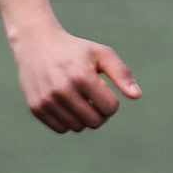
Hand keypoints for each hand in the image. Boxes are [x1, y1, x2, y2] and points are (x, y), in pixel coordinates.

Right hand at [13, 23, 140, 133]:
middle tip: (93, 99)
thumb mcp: (101, 54)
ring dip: (83, 117)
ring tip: (79, 100)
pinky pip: (61, 129)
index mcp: (82, 76)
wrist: (36, 43)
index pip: (110, 108)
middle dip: (99, 113)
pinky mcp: (36, 108)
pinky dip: (67, 121)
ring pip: (77, 127)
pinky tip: (65, 105)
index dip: (111, 102)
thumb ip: (121, 74)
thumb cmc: (75, 50)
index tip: (104, 91)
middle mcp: (63, 90)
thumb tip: (136, 96)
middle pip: (94, 122)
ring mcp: (47, 100)